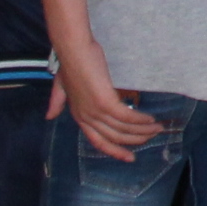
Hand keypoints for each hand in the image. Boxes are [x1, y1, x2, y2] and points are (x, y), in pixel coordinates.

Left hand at [48, 41, 158, 161]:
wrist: (73, 49)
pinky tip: (151, 119)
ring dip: (142, 131)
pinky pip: (127, 117)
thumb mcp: (61, 86)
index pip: (98, 141)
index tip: (130, 157)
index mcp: (78, 116)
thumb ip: (57, 100)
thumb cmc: (70, 63)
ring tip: (157, 128)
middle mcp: (86, 118)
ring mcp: (95, 111)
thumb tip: (49, 117)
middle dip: (135, 141)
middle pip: (113, 138)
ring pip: (122, 129)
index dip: (115, 151)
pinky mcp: (105, 102)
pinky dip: (140, 120)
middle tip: (152, 138)